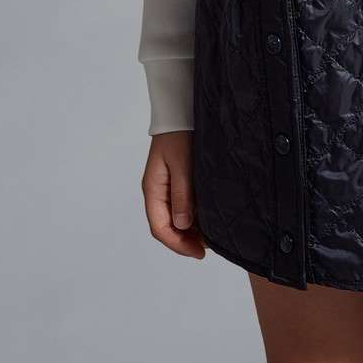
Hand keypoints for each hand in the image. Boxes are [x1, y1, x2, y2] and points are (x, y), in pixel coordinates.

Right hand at [141, 131, 207, 259]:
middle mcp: (157, 191)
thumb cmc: (180, 133)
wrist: (180, 110)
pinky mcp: (176, 180)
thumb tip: (183, 225)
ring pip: (174, 218)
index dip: (178, 244)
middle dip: (184, 240)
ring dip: (189, 230)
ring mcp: (165, 186)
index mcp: (153, 189)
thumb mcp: (182, 164)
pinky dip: (192, 217)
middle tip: (206, 248)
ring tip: (209, 237)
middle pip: (166, 226)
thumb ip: (183, 194)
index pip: (160, 228)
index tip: (198, 253)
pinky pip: (180, 206)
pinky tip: (205, 219)